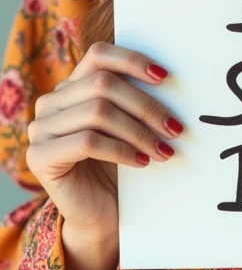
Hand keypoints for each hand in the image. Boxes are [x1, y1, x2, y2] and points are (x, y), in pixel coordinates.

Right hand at [26, 41, 183, 241]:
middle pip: (103, 84)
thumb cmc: (118, 163)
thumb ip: (132, 97)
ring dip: (138, 131)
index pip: (98, 55)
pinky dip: (122, 150)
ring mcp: (40, 128)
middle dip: (145, 105)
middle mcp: (50, 102)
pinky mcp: (39, 157)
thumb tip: (168, 76)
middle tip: (174, 127)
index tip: (164, 77)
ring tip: (162, 149)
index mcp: (70, 85)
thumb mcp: (126, 123)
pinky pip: (88, 142)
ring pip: (98, 112)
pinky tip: (142, 161)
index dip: (132, 60)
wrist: (99, 214)